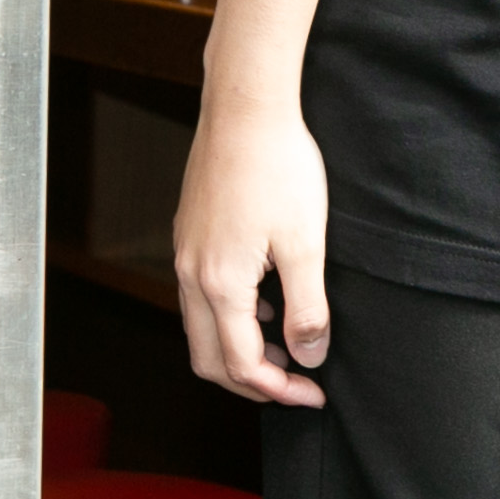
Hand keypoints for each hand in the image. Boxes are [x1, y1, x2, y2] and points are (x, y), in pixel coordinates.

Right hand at [174, 97, 335, 405]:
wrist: (245, 106)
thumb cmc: (278, 164)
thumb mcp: (306, 241)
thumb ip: (308, 306)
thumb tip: (309, 356)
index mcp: (219, 284)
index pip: (241, 365)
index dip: (279, 389)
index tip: (313, 393)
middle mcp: (191, 274)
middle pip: (209, 359)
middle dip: (252, 381)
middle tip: (296, 384)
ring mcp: (186, 252)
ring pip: (201, 328)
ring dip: (239, 349)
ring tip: (286, 347)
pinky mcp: (190, 232)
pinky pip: (200, 295)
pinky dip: (230, 316)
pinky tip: (266, 301)